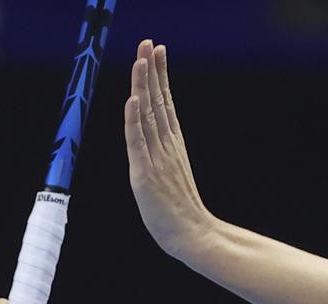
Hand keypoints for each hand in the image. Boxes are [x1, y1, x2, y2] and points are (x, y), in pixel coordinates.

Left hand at [125, 39, 214, 257]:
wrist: (194, 236)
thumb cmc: (182, 213)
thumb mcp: (171, 177)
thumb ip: (164, 158)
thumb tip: (159, 145)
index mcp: (173, 145)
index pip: (165, 103)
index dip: (160, 76)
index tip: (157, 51)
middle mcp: (166, 146)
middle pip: (158, 101)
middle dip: (152, 70)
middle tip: (150, 43)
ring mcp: (156, 159)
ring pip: (148, 115)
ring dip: (143, 85)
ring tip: (141, 59)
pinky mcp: (145, 174)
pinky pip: (137, 142)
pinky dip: (134, 120)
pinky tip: (133, 99)